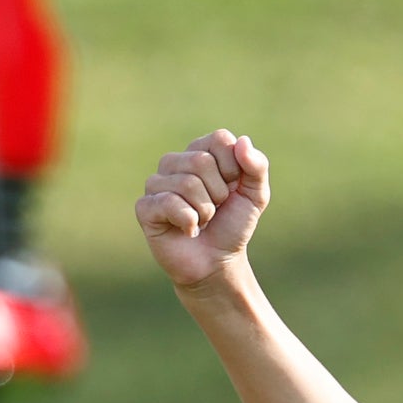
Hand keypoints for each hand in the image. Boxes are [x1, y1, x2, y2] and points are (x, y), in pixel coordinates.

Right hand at [136, 130, 268, 290]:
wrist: (216, 262)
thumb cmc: (232, 226)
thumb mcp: (255, 195)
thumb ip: (257, 166)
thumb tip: (242, 141)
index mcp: (200, 151)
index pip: (219, 140)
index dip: (233, 168)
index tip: (231, 189)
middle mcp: (174, 162)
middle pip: (201, 161)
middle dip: (218, 193)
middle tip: (215, 209)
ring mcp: (156, 183)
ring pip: (187, 183)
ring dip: (204, 211)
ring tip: (201, 220)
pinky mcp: (145, 207)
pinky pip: (169, 203)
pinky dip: (188, 221)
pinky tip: (187, 230)